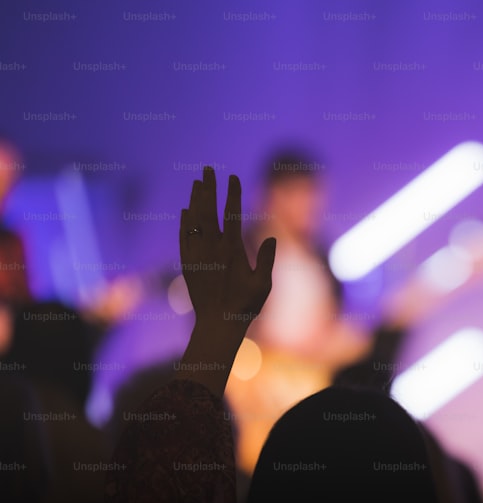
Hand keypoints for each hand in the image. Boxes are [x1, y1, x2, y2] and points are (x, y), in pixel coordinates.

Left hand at [180, 167, 275, 330]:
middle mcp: (212, 249)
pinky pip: (184, 237)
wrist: (217, 324)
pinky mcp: (188, 264)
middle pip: (208, 210)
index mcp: (232, 250)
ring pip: (194, 221)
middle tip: (207, 169)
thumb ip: (266, 260)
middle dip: (209, 188)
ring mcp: (197, 255)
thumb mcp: (264, 284)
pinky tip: (186, 211)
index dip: (233, 194)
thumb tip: (270, 238)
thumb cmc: (245, 306)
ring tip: (196, 183)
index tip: (233, 177)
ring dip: (195, 200)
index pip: (232, 214)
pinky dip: (185, 222)